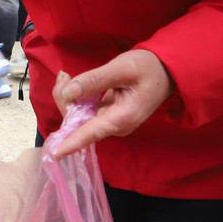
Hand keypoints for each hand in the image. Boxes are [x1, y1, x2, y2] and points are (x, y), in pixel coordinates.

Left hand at [51, 49, 173, 157]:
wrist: (166, 71)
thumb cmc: (147, 68)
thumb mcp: (122, 68)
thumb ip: (95, 80)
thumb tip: (69, 93)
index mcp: (122, 118)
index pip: (92, 133)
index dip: (72, 142)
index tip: (56, 154)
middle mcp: (116, 126)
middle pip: (79, 123)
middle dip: (65, 101)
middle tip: (63, 76)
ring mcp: (112, 122)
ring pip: (79, 117)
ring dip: (68, 99)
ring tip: (65, 76)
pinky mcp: (108, 116)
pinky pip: (85, 112)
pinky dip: (76, 99)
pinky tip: (71, 82)